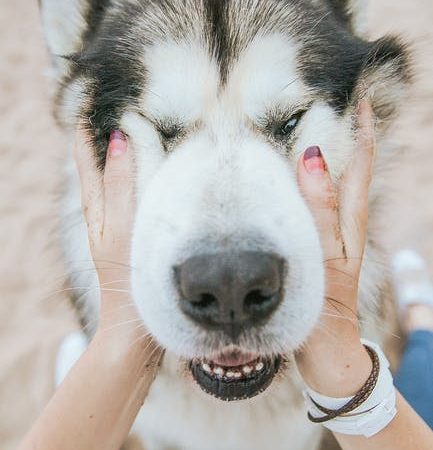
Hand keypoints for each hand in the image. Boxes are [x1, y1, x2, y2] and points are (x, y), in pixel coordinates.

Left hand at [74, 130, 160, 354]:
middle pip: (98, 172)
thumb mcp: (121, 229)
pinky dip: (135, 184)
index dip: (88, 135)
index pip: (89, 163)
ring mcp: (119, 232)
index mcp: (99, 212)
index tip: (93, 108)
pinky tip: (147, 183)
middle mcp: (105, 219)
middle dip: (99, 144)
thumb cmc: (128, 280)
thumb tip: (118, 142)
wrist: (133, 330)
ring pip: (114, 187)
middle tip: (106, 117)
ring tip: (123, 140)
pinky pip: (132, 203)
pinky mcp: (134, 242)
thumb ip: (121, 187)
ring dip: (116, 162)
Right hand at [295, 100, 375, 396]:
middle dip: (349, 135)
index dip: (363, 130)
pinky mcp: (319, 245)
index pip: (361, 164)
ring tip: (310, 129)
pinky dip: (310, 183)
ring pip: (335, 186)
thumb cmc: (325, 305)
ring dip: (330, 156)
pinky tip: (291, 179)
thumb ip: (320, 209)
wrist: (325, 347)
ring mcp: (332, 234)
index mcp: (350, 220)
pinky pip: (317, 204)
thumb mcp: (324, 255)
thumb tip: (317, 156)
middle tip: (333, 104)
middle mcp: (345, 222)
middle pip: (352, 169)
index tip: (359, 97)